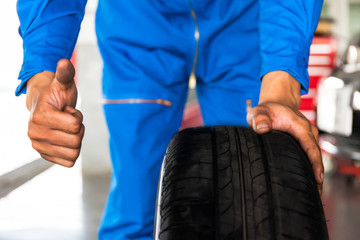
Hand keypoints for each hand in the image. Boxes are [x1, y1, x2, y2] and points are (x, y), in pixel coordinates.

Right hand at [26, 59, 84, 166]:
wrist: (45, 105)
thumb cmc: (57, 94)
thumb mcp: (63, 83)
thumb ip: (65, 74)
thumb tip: (64, 61)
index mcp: (40, 117)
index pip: (75, 126)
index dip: (77, 117)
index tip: (67, 111)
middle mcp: (35, 134)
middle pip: (75, 142)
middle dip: (78, 130)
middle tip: (68, 120)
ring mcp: (38, 146)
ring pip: (74, 154)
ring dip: (75, 140)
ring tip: (66, 129)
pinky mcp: (45, 156)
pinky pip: (69, 162)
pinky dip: (72, 151)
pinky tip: (64, 139)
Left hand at [247, 71, 323, 193]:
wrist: (276, 105)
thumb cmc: (267, 111)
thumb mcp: (258, 112)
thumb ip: (258, 118)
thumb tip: (262, 128)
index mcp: (300, 126)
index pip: (310, 146)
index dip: (315, 163)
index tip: (318, 178)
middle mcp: (308, 133)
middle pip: (316, 156)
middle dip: (317, 175)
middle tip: (316, 194)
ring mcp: (308, 138)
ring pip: (314, 158)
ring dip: (315, 175)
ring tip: (314, 194)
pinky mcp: (305, 144)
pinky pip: (310, 157)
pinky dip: (310, 170)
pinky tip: (307, 184)